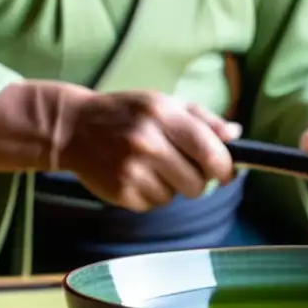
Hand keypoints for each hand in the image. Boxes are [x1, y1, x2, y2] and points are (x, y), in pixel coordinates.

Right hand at [57, 89, 241, 211]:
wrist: (72, 128)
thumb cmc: (125, 113)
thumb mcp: (163, 103)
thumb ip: (202, 118)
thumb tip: (235, 135)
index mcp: (163, 115)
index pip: (210, 152)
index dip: (225, 168)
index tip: (227, 173)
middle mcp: (148, 142)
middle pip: (198, 183)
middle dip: (198, 180)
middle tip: (183, 168)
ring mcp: (132, 170)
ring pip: (176, 196)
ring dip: (172, 187)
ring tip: (151, 167)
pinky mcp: (121, 193)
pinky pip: (154, 204)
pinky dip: (151, 194)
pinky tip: (135, 175)